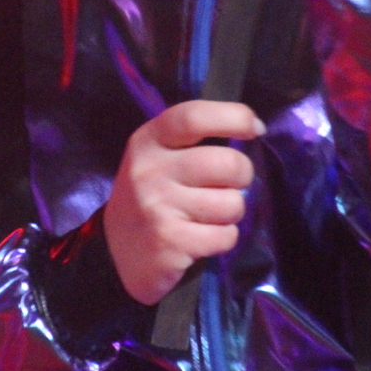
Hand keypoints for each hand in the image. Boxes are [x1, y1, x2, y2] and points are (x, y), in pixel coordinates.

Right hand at [104, 100, 261, 304]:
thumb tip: (253, 127)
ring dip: (231, 213)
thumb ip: (194, 141)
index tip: (254, 129)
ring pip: (232, 203)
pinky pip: (226, 236)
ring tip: (209, 216)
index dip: (233, 117)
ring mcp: (158, 207)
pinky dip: (223, 239)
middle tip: (229, 185)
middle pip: (228, 163)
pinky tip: (203, 238)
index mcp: (148, 141)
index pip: (194, 117)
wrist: (115, 253)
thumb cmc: (151, 196)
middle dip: (242, 176)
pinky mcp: (170, 243)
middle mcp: (150, 170)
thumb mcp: (158, 157)